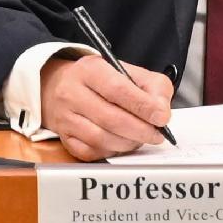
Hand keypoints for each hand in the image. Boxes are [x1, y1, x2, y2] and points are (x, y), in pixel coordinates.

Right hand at [34, 52, 174, 160]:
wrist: (61, 85)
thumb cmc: (100, 80)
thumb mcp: (128, 71)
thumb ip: (152, 87)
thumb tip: (161, 112)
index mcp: (90, 70)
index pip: (118, 90)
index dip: (143, 106)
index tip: (162, 117)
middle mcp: (72, 92)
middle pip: (111, 119)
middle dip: (140, 131)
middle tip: (156, 135)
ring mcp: (65, 117)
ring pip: (101, 139)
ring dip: (127, 143)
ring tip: (139, 138)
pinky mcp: (64, 137)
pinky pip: (90, 152)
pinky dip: (111, 152)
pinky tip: (119, 144)